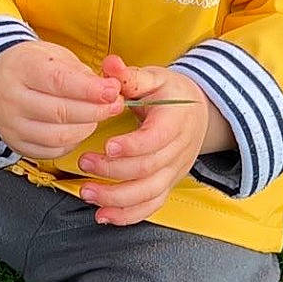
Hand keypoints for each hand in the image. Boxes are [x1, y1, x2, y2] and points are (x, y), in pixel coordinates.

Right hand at [0, 41, 124, 160]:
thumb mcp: (55, 56)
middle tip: (116, 105)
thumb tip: (110, 90)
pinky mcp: (15, 144)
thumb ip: (82, 73)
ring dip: (87, 129)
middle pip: (60, 112)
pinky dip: (73, 142)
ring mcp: (11, 124)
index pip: (58, 82)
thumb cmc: (33, 66)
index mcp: (21, 68)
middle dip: (95, 111)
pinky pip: (52, 151)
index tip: (112, 91)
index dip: (89, 90)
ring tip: (97, 116)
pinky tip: (79, 128)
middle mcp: (10, 97)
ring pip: (58, 136)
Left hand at [76, 54, 231, 226]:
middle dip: (114, 171)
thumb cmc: (170, 94)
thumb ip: (130, 76)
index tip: (107, 146)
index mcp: (175, 121)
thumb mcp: (154, 78)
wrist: (198, 113)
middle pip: (148, 168)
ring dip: (117, 199)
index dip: (133, 146)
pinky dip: (127, 215)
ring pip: (148, 193)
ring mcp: (173, 171)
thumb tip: (110, 65)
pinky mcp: (167, 185)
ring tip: (87, 193)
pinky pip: (151, 206)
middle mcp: (178, 150)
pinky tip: (103, 216)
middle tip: (84, 163)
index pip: (156, 139)